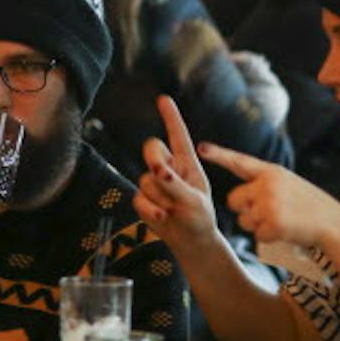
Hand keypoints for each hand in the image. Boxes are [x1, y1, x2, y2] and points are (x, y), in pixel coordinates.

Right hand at [134, 96, 217, 245]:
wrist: (191, 241)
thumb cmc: (200, 218)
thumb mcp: (195, 201)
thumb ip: (176, 184)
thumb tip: (158, 171)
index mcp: (187, 163)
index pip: (178, 135)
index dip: (170, 116)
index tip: (163, 99)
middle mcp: (169, 167)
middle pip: (152, 148)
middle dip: (154, 159)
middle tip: (162, 175)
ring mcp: (155, 182)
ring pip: (145, 178)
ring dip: (160, 197)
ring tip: (175, 211)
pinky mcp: (143, 198)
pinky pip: (138, 197)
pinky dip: (150, 209)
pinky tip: (162, 216)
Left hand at [198, 143, 339, 249]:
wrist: (335, 225)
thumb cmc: (312, 207)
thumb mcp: (289, 184)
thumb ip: (266, 185)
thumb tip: (239, 200)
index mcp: (272, 172)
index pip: (240, 161)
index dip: (219, 154)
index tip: (201, 147)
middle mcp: (267, 184)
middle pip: (234, 200)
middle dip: (245, 210)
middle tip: (270, 213)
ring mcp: (270, 203)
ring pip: (245, 220)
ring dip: (258, 226)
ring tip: (283, 222)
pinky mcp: (273, 223)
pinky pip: (257, 236)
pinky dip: (269, 239)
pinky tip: (286, 233)